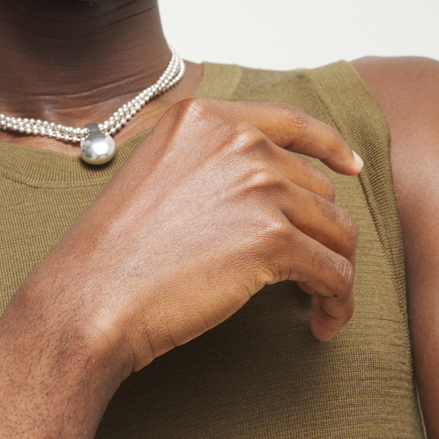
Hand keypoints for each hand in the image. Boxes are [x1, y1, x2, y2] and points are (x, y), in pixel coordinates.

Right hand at [33, 98, 361, 375]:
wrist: (89, 296)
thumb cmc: (111, 251)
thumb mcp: (153, 175)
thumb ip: (208, 162)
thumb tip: (269, 187)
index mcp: (202, 118)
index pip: (290, 121)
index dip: (330, 145)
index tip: (349, 165)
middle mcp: (235, 141)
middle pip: (316, 185)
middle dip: (316, 230)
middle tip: (305, 270)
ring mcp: (256, 186)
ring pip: (335, 229)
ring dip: (333, 269)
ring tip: (318, 301)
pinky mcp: (272, 239)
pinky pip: (335, 272)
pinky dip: (338, 301)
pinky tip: (322, 320)